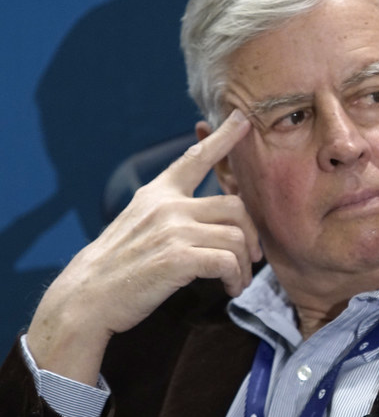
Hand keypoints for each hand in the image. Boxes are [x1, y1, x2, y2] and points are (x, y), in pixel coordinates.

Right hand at [25, 110, 261, 383]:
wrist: (88, 296)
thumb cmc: (120, 265)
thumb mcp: (139, 222)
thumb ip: (171, 210)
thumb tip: (210, 216)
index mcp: (159, 193)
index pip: (195, 158)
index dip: (223, 138)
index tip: (243, 120)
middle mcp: (168, 206)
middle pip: (236, 206)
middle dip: (252, 234)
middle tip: (253, 256)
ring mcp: (173, 231)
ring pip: (236, 237)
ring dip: (245, 263)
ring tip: (239, 280)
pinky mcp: (178, 258)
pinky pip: (227, 261)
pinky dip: (236, 277)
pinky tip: (230, 288)